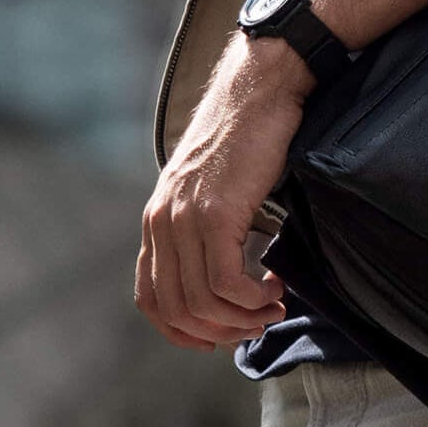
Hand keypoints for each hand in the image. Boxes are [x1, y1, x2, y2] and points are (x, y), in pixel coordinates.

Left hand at [135, 32, 313, 350]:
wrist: (259, 90)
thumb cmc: (249, 137)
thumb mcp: (214, 188)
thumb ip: (206, 227)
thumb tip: (228, 275)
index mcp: (158, 220)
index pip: (151, 298)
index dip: (182, 330)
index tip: (220, 336)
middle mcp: (162, 222)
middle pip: (176, 309)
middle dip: (220, 331)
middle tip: (258, 324)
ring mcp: (185, 218)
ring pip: (203, 302)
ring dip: (243, 318)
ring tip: (273, 306)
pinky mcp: (216, 214)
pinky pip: (227, 282)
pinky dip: (253, 297)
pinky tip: (275, 286)